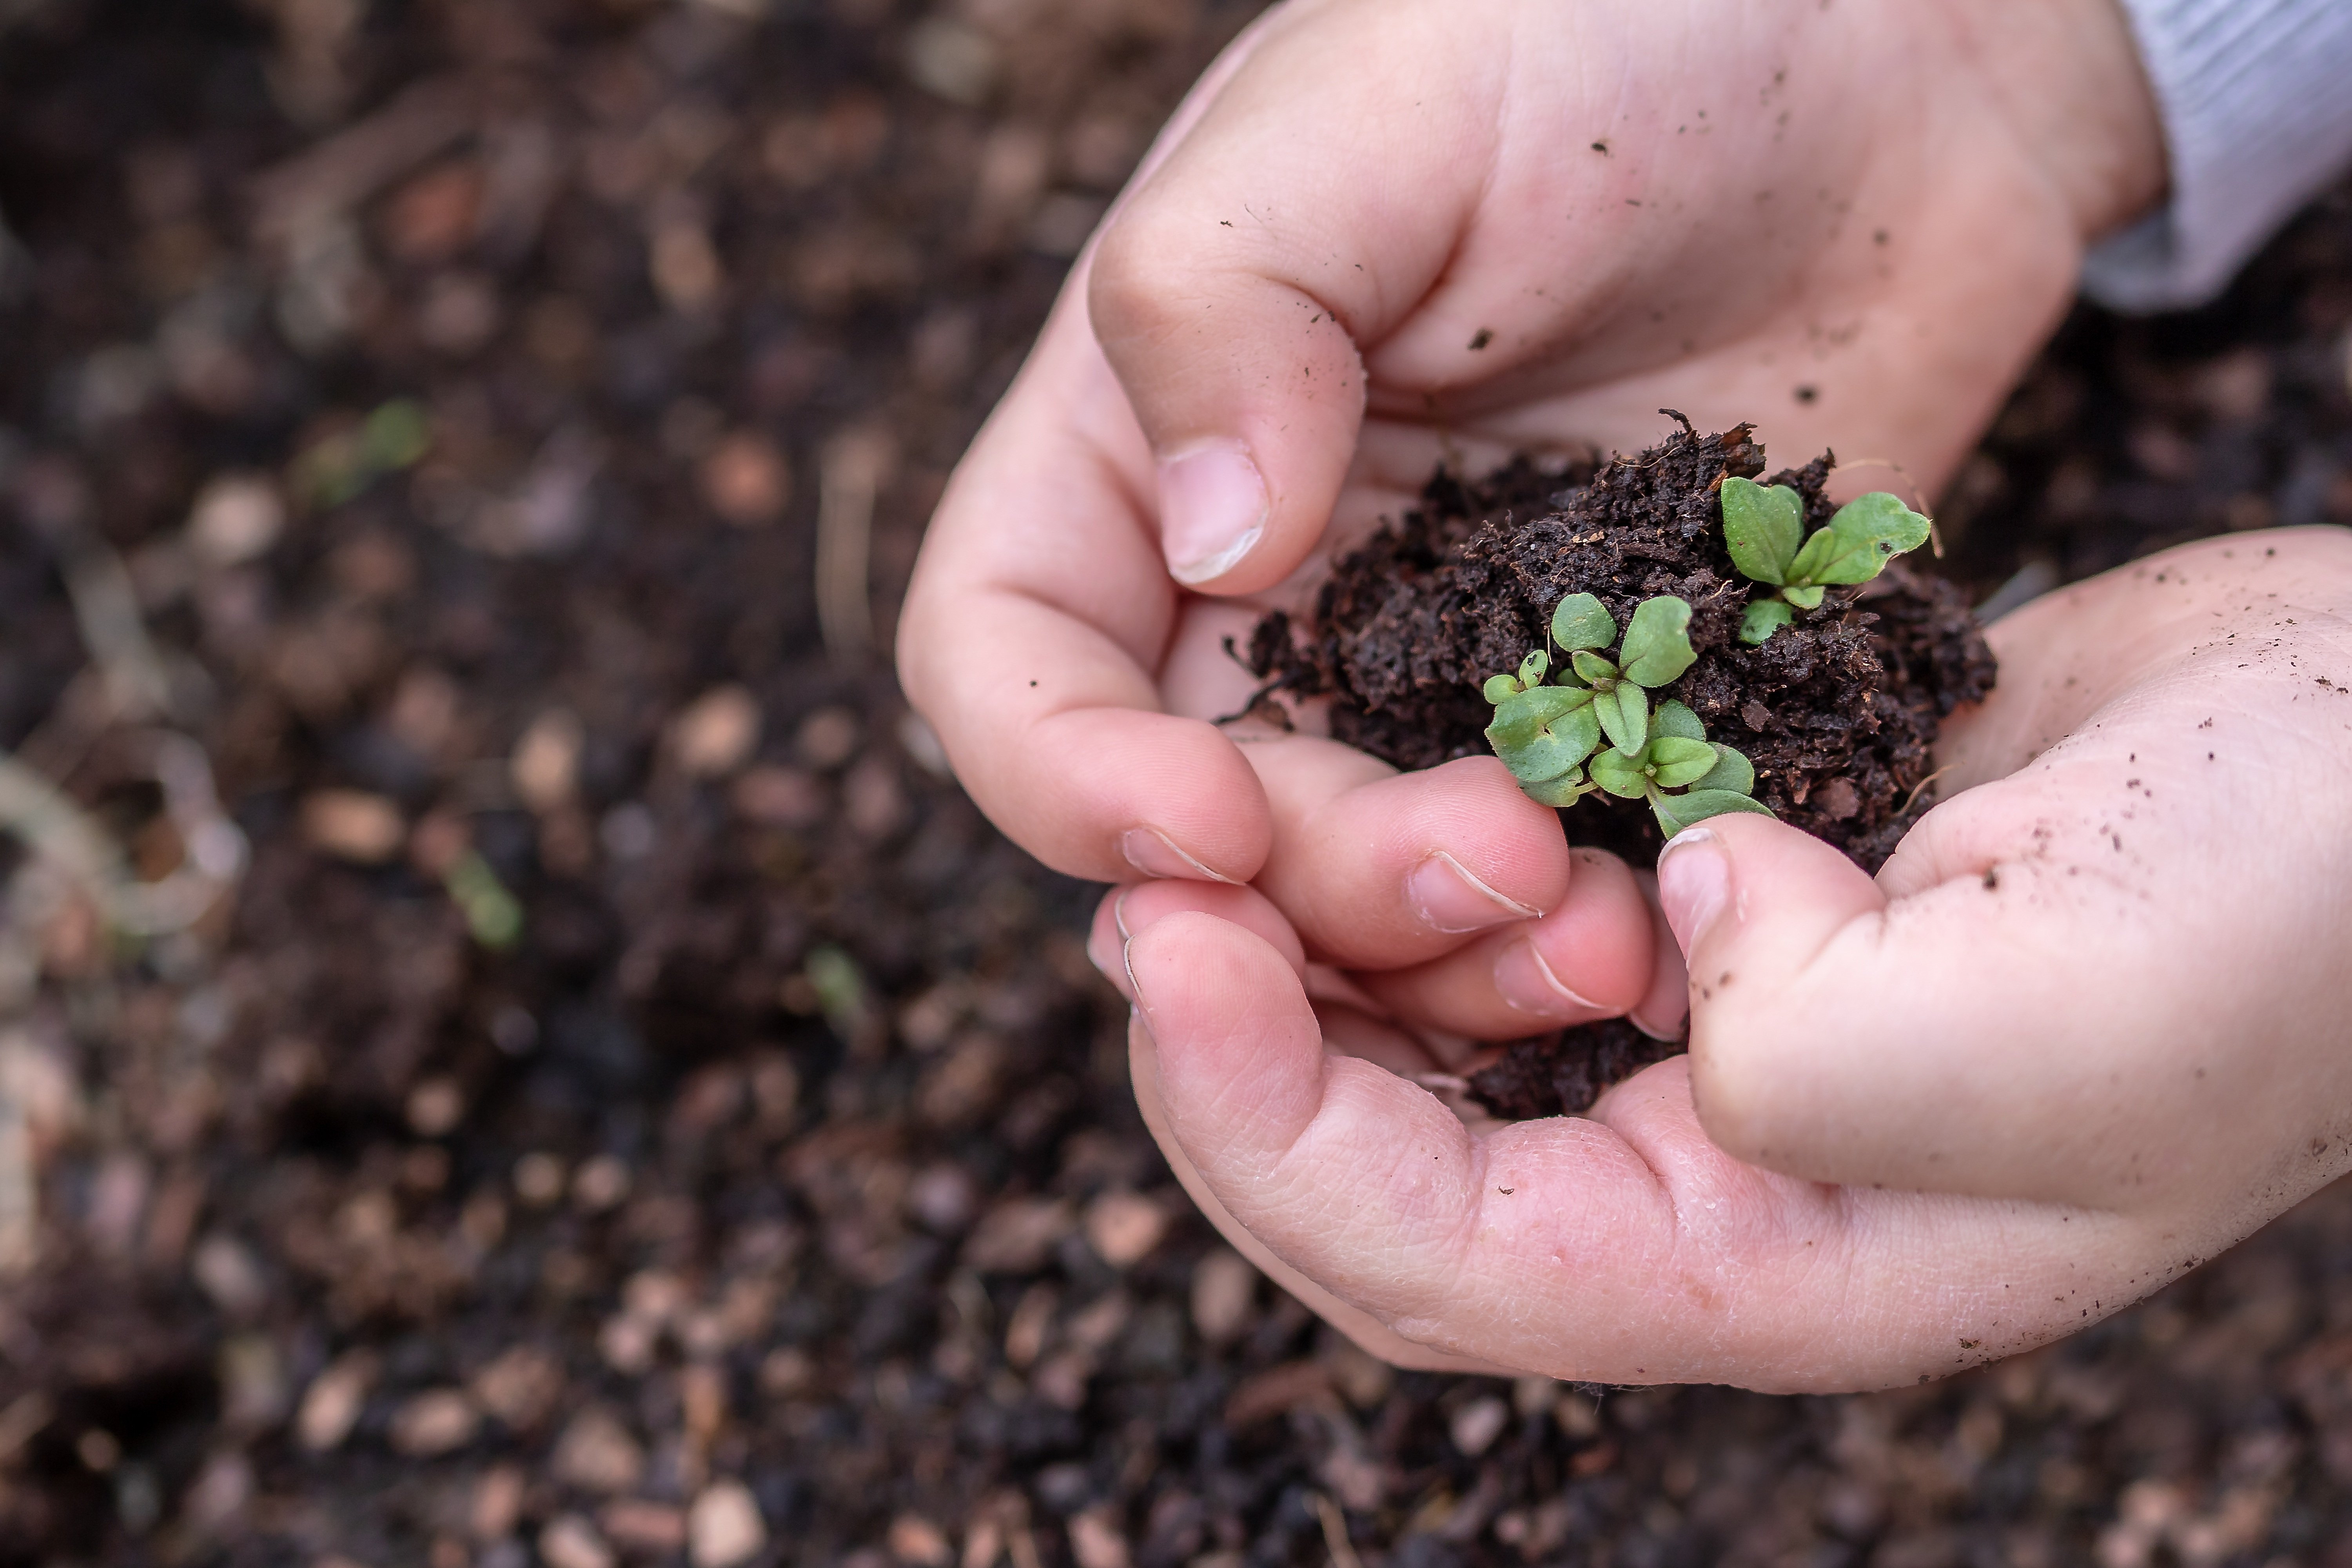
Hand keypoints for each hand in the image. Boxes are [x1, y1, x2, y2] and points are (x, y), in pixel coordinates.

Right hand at [900, 0, 2163, 1037]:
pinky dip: (1588, 929)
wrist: (1892, 51)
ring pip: (1369, 889)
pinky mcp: (1605, 702)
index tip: (1202, 824)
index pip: (1005, 655)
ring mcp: (1441, 657)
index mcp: (1148, 441)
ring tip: (1598, 933)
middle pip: (1201, 820)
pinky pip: (1558, 863)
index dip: (1062, 774)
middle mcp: (1271, 578)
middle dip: (1309, 888)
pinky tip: (1679, 924)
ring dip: (1448, 954)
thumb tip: (1206, 548)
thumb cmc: (1611, 25)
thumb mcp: (1378, 111)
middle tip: (1487, 866)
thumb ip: (1228, 305)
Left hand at [1100, 531, 2351, 1390]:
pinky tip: (1364, 787)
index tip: (1167, 954)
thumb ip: (1828, 1047)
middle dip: (1243, 1054)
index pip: (1441, 1259)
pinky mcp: (1726, 906)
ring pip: (1430, 1049)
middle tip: (1142, 896)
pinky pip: (1513, 925)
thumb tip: (1673, 934)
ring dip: (1314, 957)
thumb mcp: (2070, 1015)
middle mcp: (1723, 1178)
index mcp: (1785, 1263)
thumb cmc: (2291, 908)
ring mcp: (1717, 1040)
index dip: (1270, 1128)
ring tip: (1212, 840)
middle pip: (1391, 1174)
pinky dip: (1419, 871)